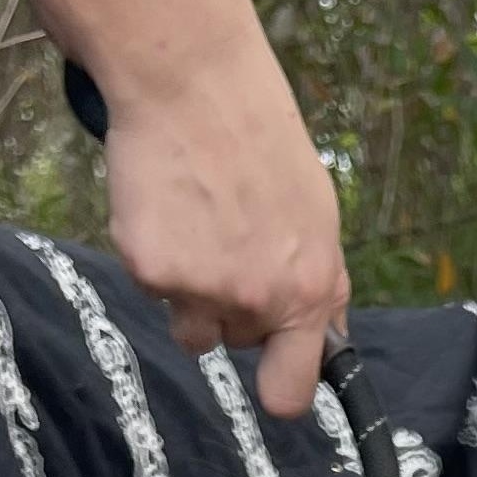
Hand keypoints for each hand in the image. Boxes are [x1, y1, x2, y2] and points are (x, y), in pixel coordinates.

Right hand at [104, 49, 347, 417]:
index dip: (279, 388)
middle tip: (227, 239)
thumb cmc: (260, 141)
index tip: (272, 377)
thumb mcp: (318, 216)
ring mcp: (199, 289)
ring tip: (197, 224)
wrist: (192, 82)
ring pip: (191, 326)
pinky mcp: (149, 269)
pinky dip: (155, 255)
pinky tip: (167, 206)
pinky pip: (152, 290)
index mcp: (306, 293)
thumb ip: (320, 285)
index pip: (291, 394)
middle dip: (232, 308)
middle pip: (234, 346)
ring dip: (191, 294)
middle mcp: (255, 301)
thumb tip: (327, 342)